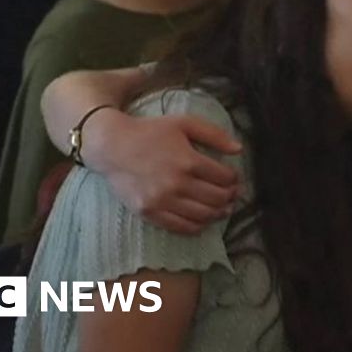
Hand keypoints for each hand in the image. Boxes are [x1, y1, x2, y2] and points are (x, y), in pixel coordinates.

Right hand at [82, 109, 241, 234]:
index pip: (225, 178)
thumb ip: (214, 134)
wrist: (112, 147)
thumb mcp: (183, 123)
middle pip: (217, 199)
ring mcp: (163, 201)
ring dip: (218, 213)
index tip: (233, 178)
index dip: (234, 179)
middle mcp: (177, 184)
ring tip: (222, 208)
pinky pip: (182, 227)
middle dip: (230, 197)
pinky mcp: (150, 213)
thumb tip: (239, 149)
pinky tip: (202, 219)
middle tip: (231, 194)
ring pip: (203, 216)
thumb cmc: (150, 131)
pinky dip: (198, 226)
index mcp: (189, 161)